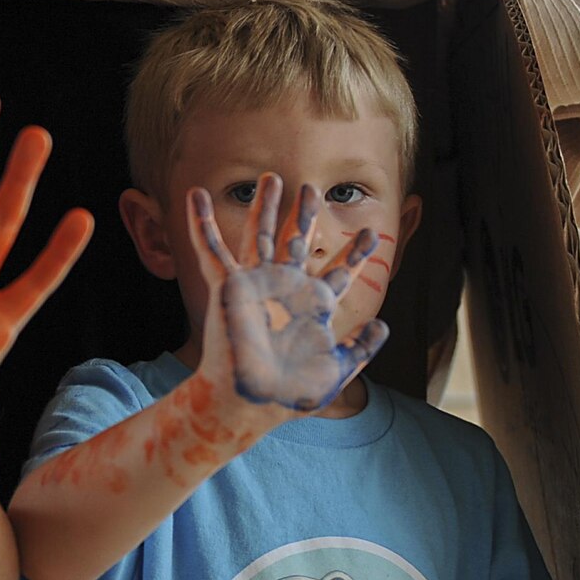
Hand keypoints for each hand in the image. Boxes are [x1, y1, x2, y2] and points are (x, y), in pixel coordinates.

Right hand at [187, 173, 387, 412]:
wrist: (253, 401)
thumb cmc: (290, 394)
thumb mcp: (338, 371)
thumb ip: (361, 348)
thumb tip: (383, 326)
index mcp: (311, 308)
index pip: (338, 273)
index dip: (354, 254)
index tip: (371, 233)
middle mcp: (284, 291)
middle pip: (296, 243)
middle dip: (305, 216)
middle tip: (314, 189)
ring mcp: (256, 286)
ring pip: (258, 236)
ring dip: (264, 207)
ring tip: (270, 178)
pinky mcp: (229, 287)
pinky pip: (212, 250)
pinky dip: (202, 222)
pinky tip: (196, 195)